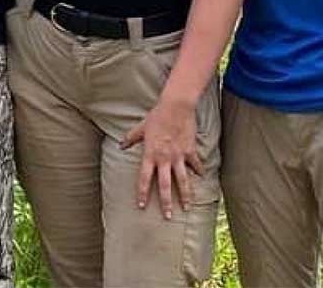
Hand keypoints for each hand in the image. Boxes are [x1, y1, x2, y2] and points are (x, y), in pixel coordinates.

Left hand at [121, 97, 202, 218]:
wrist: (176, 107)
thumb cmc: (157, 116)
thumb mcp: (141, 127)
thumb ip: (131, 138)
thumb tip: (121, 145)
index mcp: (150, 154)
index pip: (144, 178)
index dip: (143, 193)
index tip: (141, 206)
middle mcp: (164, 158)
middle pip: (165, 185)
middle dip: (166, 202)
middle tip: (167, 216)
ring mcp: (179, 156)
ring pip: (182, 180)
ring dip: (185, 195)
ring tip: (187, 208)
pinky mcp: (190, 151)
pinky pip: (195, 164)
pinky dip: (198, 170)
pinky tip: (201, 177)